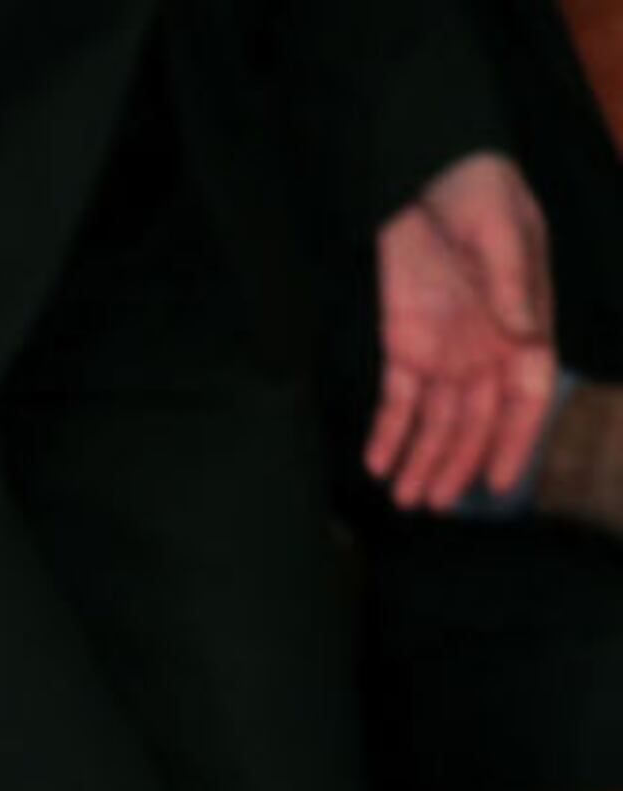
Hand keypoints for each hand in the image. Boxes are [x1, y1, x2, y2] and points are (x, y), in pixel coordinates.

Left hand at [370, 150, 556, 512]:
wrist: (429, 173)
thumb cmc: (482, 193)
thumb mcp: (502, 228)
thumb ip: (510, 281)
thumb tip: (520, 332)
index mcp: (524, 325)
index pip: (525, 397)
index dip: (514, 441)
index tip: (499, 483)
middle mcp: (487, 348)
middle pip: (475, 420)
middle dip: (456, 463)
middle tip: (433, 504)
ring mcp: (444, 350)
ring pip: (436, 419)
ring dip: (422, 459)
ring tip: (406, 499)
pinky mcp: (403, 344)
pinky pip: (397, 398)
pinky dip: (387, 431)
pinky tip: (377, 463)